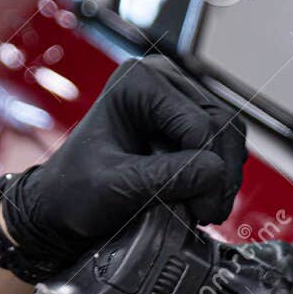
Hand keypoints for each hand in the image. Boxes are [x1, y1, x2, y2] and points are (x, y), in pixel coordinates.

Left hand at [0, 56, 246, 281]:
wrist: (62, 204)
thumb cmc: (74, 191)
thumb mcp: (116, 187)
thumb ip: (165, 178)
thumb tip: (216, 172)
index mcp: (139, 82)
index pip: (200, 124)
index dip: (208, 171)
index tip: (198, 211)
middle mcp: (162, 80)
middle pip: (222, 124)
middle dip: (221, 174)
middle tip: (206, 213)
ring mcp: (176, 99)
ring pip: (230, 133)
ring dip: (225, 176)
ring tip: (204, 208)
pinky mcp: (186, 121)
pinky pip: (223, 142)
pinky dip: (220, 173)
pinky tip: (201, 196)